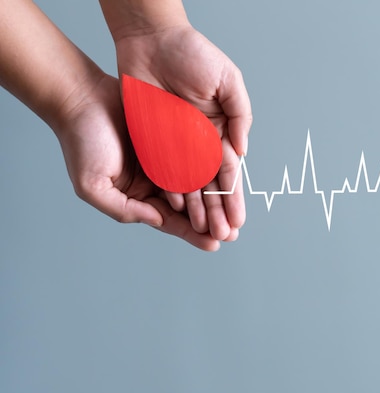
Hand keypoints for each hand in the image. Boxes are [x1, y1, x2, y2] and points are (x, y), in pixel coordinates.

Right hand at [54, 74, 223, 250]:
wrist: (81, 99)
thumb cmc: (80, 143)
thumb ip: (124, 208)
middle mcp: (154, 183)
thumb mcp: (93, 186)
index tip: (214, 244)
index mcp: (136, 198)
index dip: (191, 234)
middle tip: (233, 233)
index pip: (168, 221)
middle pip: (188, 209)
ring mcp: (165, 161)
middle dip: (211, 222)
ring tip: (236, 213)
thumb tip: (158, 219)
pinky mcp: (172, 140)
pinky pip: (196, 157)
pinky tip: (229, 178)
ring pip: (196, 186)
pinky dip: (211, 168)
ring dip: (216, 200)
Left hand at [114, 25, 252, 241]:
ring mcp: (176, 145)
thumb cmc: (193, 54)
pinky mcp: (153, 142)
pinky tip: (180, 212)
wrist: (150, 41)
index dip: (234, 197)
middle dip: (219, 212)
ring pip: (189, 186)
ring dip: (198, 210)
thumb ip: (240, 114)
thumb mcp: (228, 79)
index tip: (239, 220)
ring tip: (206, 234)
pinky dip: (172, 193)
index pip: (229, 172)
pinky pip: (163, 173)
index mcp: (220, 130)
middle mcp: (199, 143)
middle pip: (210, 186)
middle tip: (225, 236)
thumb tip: (242, 151)